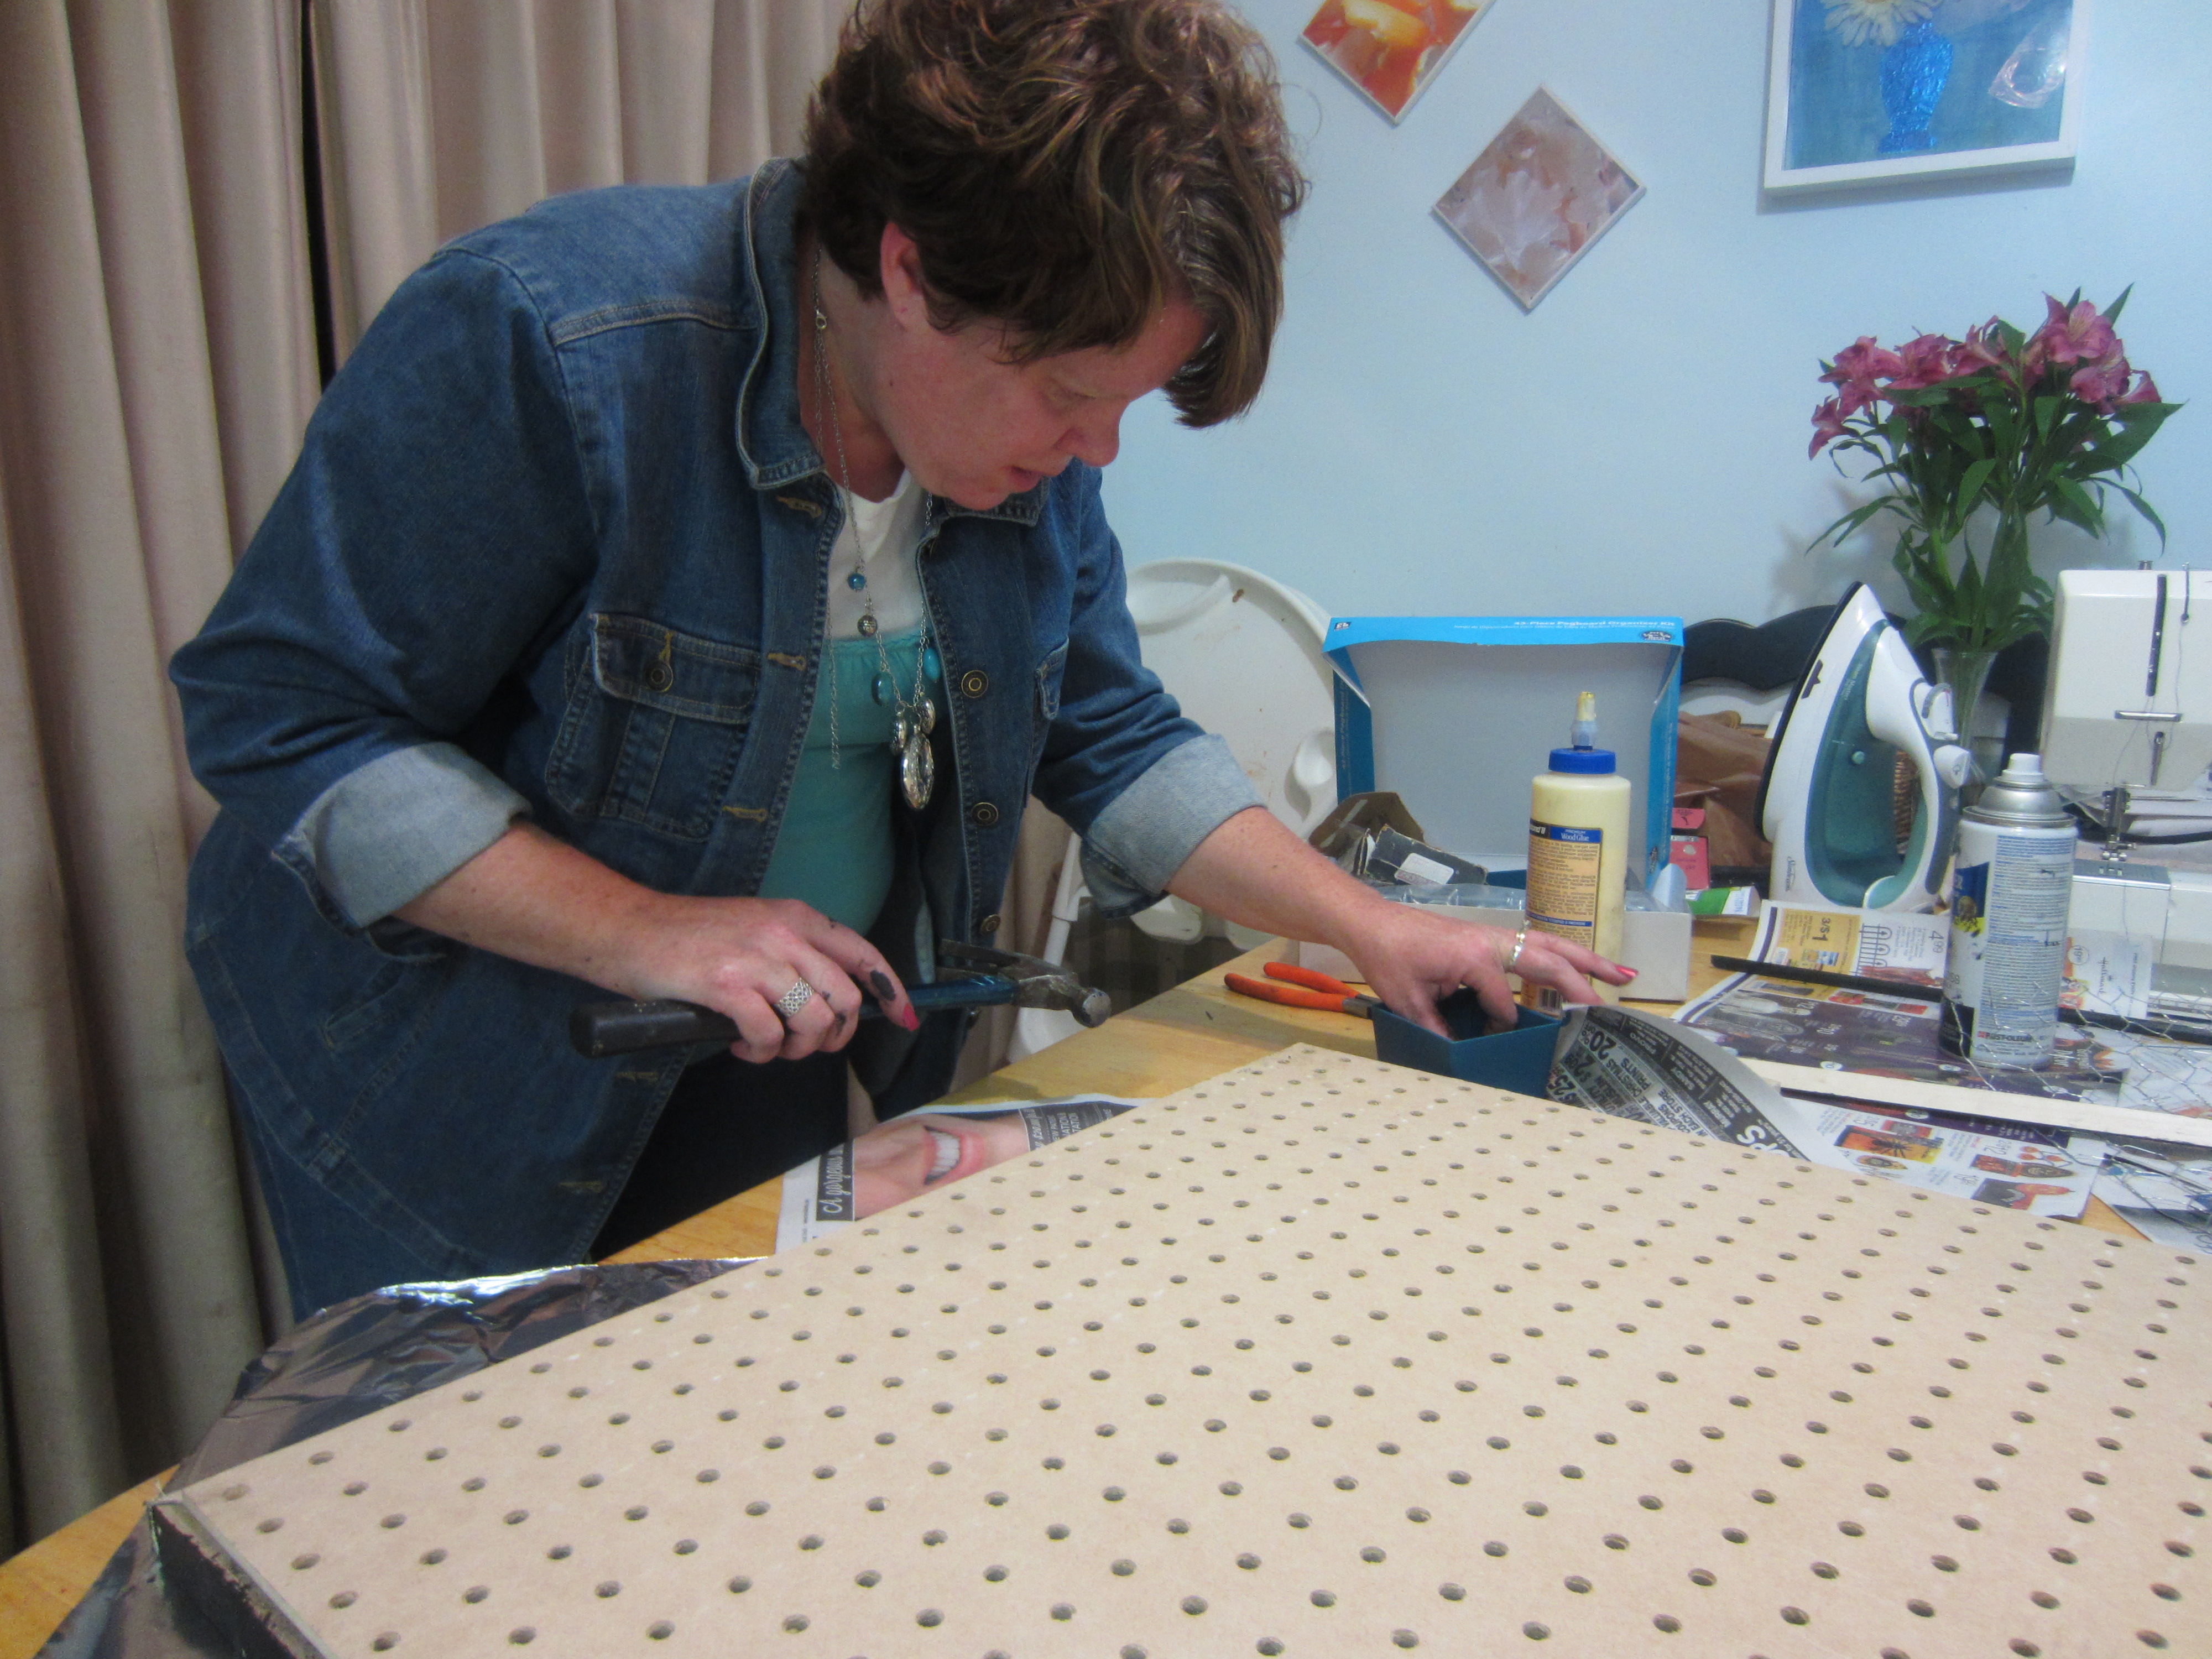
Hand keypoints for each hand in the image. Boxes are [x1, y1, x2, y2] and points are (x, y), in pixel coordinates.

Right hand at [393, 825, 918, 1065]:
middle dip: (834, 1035)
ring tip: (767, 1045)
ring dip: (796, 1048)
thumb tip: (830, 1000)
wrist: (629, 929)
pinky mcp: (727, 985)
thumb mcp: (755, 930)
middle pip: (846, 998)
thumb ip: (793, 955)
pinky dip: (760, 1050)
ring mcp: (756, 958)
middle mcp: (784, 933)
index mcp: (796, 918)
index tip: (904, 1018)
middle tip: (805, 1045)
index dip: (891, 991)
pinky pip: (769, 1033)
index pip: (863, 954)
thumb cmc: (689, 938)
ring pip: (814, 1020)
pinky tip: (740, 1044)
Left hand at [1336, 899, 1633, 1035]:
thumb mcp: (1408, 1001)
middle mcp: (1491, 942)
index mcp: (1471, 957)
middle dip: (1581, 983)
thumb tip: (1463, 1055)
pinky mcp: (1493, 937)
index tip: (1500, 1037)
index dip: (1503, 1021)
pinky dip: (1564, 954)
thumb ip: (1438, 1029)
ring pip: (1551, 946)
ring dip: (1588, 960)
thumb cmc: (1388, 958)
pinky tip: (1584, 967)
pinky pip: (1536, 944)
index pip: (1503, 998)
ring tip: (1624, 976)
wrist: (1373, 923)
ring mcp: (1495, 936)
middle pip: (1547, 961)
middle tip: (1609, 1007)